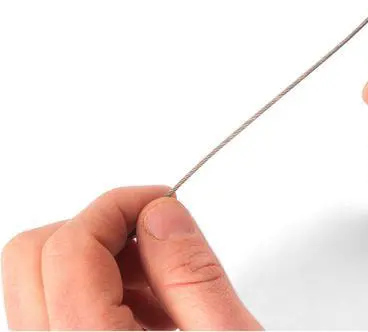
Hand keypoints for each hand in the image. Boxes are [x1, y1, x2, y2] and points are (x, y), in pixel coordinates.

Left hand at [2, 187, 260, 329]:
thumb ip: (193, 274)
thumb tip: (160, 216)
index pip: (68, 247)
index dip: (117, 205)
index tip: (161, 201)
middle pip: (30, 258)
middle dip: (98, 228)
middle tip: (156, 235)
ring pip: (35, 282)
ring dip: (97, 261)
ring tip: (160, 286)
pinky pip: (50, 312)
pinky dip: (95, 291)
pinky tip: (146, 312)